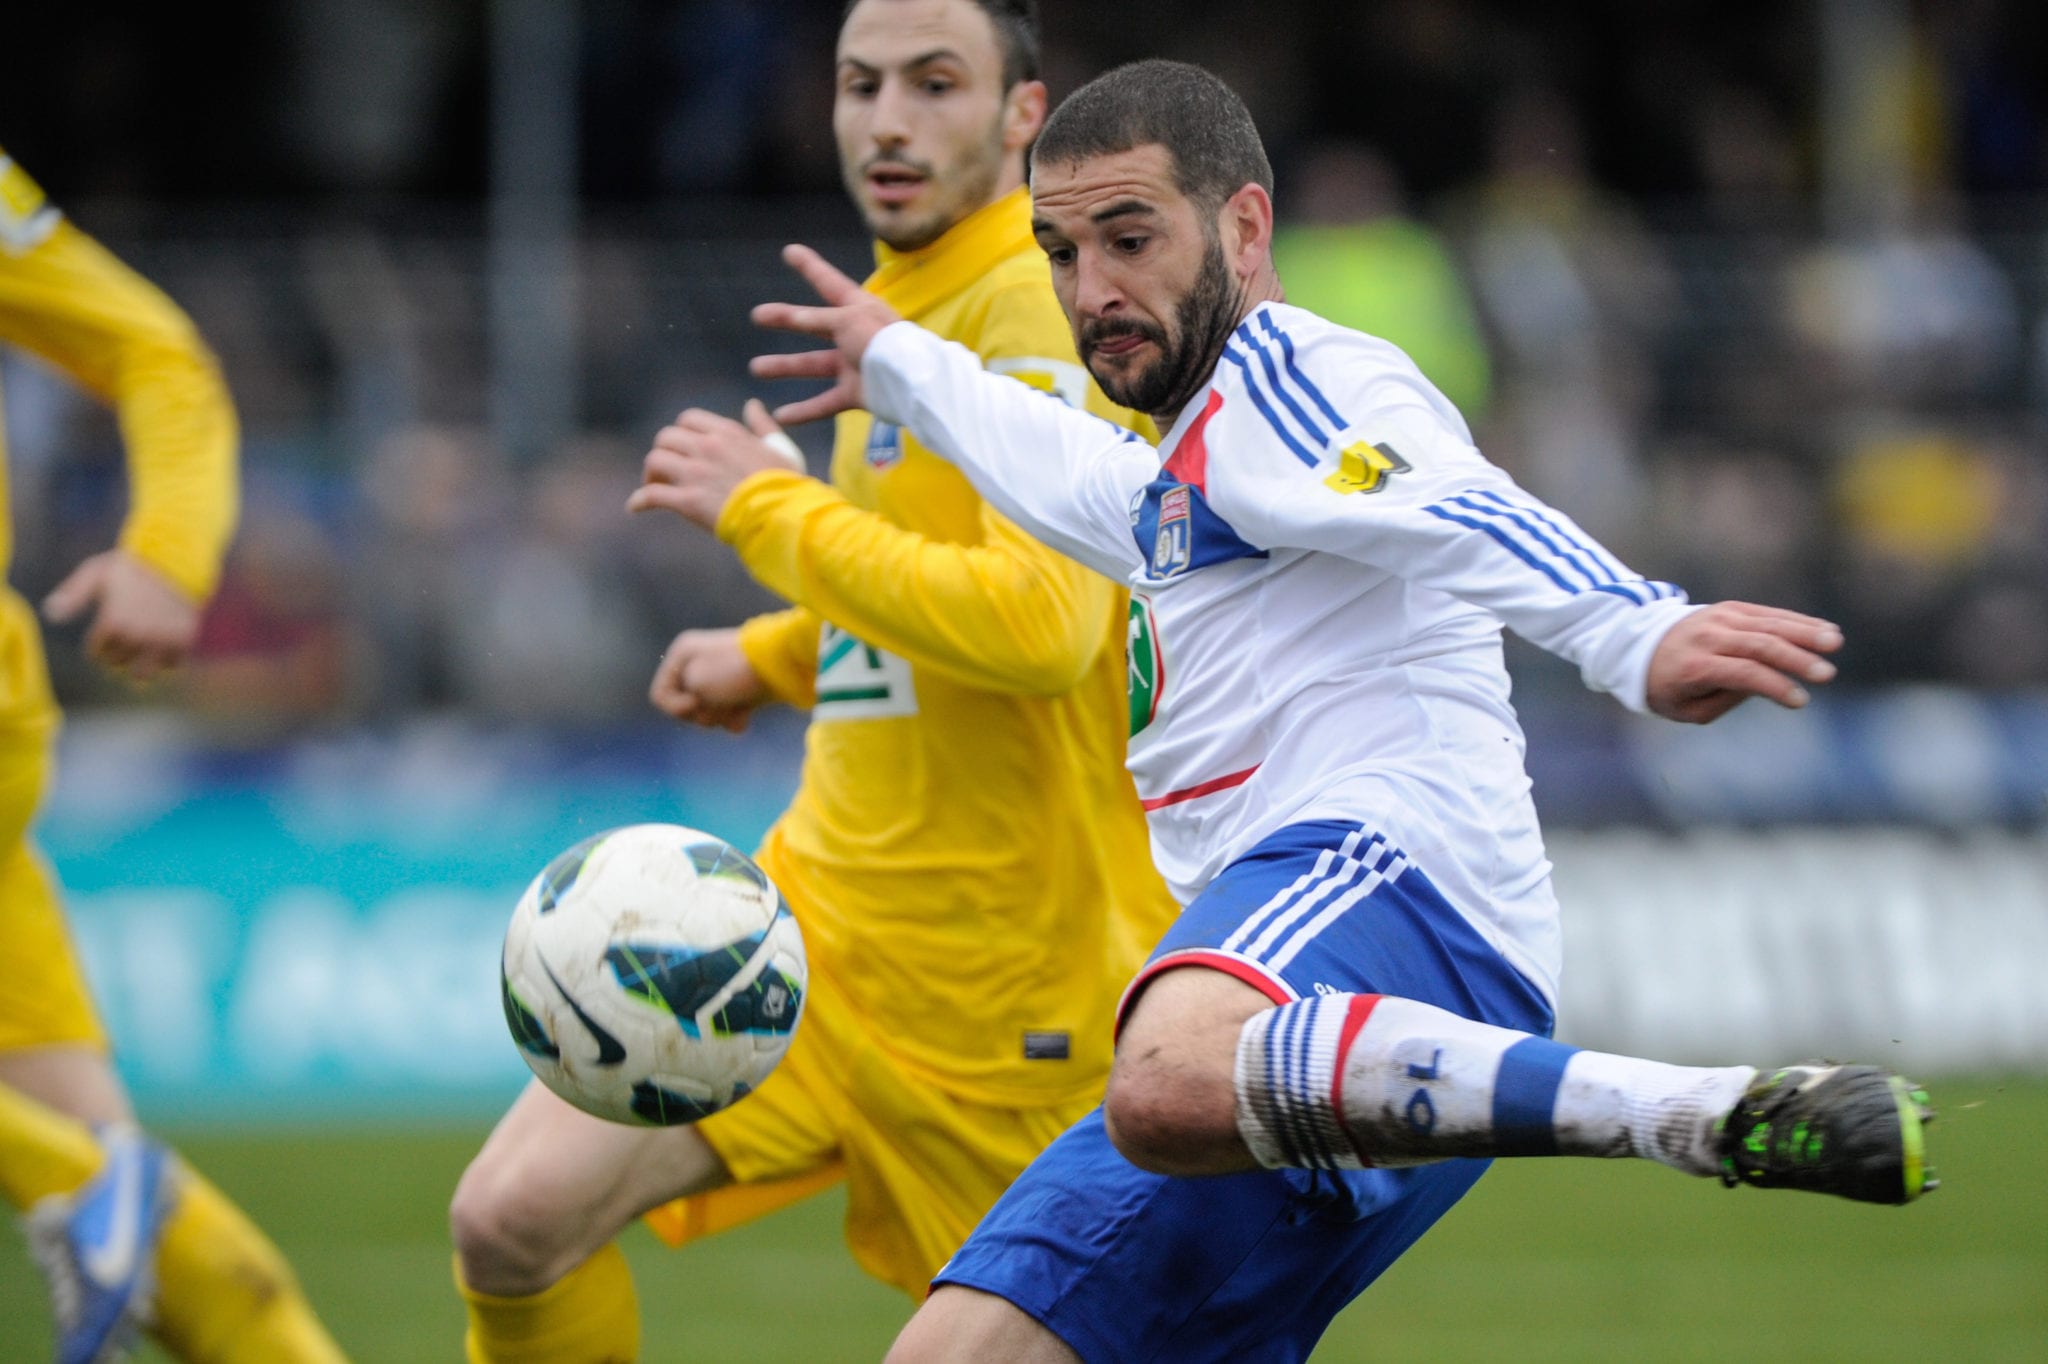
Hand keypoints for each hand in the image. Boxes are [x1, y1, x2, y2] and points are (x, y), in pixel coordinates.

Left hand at [42, 549, 202, 685]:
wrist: (180, 560)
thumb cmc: (134, 564)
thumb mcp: (97, 572)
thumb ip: (73, 594)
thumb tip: (51, 614)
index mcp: (113, 622)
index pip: (96, 651)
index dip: (98, 643)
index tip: (104, 635)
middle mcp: (136, 636)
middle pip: (118, 663)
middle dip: (117, 654)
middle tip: (122, 643)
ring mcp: (161, 641)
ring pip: (143, 673)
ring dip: (139, 667)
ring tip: (140, 659)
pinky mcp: (183, 642)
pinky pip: (170, 665)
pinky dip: (165, 661)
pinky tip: (162, 647)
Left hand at [627, 400, 805, 529]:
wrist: (781, 514)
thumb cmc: (786, 485)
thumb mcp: (780, 448)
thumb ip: (763, 426)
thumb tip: (753, 405)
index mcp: (727, 433)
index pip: (688, 419)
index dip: (681, 433)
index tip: (684, 449)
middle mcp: (706, 447)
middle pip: (666, 437)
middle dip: (663, 452)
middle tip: (667, 470)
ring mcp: (694, 473)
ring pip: (654, 461)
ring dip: (650, 474)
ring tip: (654, 487)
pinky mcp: (687, 501)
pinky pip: (651, 495)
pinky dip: (639, 501)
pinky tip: (636, 507)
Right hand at [649, 628, 766, 733]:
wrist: (782, 666)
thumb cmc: (733, 671)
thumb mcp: (695, 682)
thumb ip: (682, 699)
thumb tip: (701, 707)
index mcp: (682, 654)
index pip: (659, 696)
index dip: (676, 707)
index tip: (696, 701)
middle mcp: (697, 664)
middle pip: (684, 708)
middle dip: (702, 713)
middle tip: (721, 703)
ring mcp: (720, 679)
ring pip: (707, 714)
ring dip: (720, 717)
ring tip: (737, 706)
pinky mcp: (739, 691)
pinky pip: (727, 715)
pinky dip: (734, 719)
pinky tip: (746, 715)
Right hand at [748, 243, 903, 426]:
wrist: (910, 382)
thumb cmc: (882, 341)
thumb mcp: (847, 321)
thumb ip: (817, 319)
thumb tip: (793, 316)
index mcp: (858, 308)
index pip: (828, 282)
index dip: (809, 266)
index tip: (790, 251)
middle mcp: (854, 334)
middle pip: (812, 324)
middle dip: (785, 319)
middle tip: (758, 315)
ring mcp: (854, 364)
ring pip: (812, 365)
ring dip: (784, 367)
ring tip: (756, 367)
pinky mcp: (856, 393)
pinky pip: (825, 402)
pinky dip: (805, 410)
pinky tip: (781, 415)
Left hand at [1644, 602, 1841, 723]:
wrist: (1639, 646)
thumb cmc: (1667, 687)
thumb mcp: (1687, 709)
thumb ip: (1725, 700)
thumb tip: (1764, 683)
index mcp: (1694, 666)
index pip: (1742, 673)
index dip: (1773, 686)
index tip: (1801, 701)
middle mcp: (1708, 637)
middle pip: (1759, 644)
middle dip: (1796, 659)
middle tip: (1826, 674)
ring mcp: (1719, 618)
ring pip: (1768, 623)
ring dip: (1805, 633)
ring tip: (1835, 643)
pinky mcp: (1730, 609)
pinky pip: (1767, 613)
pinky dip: (1797, 621)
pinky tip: (1824, 629)